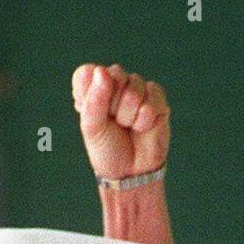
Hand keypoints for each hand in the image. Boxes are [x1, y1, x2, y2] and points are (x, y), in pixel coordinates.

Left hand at [71, 62, 169, 180]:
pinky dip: (144, 119)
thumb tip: (102, 71)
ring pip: (134, 87)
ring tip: (128, 127)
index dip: (91, 93)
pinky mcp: (156, 97)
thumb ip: (93, 100)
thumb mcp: (92, 128)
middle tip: (114, 122)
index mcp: (92, 88)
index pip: (87, 72)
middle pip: (114, 74)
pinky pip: (152, 97)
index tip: (95, 115)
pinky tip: (142, 127)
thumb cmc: (107, 149)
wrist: (131, 172)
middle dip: (113, 104)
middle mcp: (114, 83)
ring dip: (129, 115)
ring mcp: (137, 88)